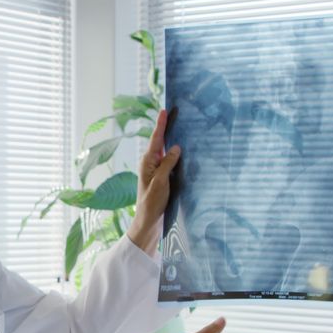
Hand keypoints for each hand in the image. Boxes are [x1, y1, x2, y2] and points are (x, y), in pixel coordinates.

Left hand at [126, 108, 181, 253]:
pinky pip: (171, 162)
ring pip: (167, 152)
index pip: (156, 139)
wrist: (148, 222)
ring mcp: (157, 171)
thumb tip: (176, 147)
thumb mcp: (160, 182)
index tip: (165, 110)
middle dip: (168, 128)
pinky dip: (177, 155)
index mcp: (147, 162)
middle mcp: (151, 164)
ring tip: (182, 127)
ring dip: (173, 141)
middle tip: (176, 113)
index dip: (161, 124)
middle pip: (161, 142)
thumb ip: (167, 163)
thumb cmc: (152, 203)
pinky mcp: (163, 179)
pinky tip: (185, 151)